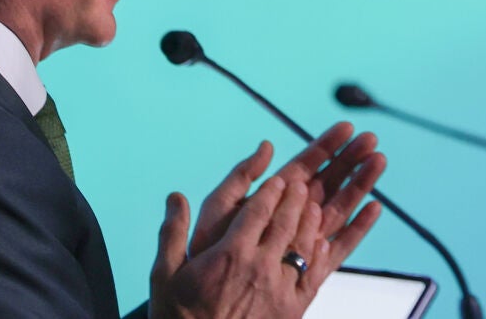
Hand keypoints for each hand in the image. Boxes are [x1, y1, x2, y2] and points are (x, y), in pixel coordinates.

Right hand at [150, 177, 325, 318]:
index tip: (277, 180)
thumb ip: (172, 233)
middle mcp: (260, 266)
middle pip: (285, 222)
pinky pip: (312, 276)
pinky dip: (319, 256)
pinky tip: (322, 244)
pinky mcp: (292, 308)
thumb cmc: (178, 318)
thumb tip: (175, 197)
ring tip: (313, 206)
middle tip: (301, 184)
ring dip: (310, 222)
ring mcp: (279, 287)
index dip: (270, 191)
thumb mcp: (164, 276)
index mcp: (231, 253)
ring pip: (303, 244)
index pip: (258, 211)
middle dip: (294, 199)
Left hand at [191, 123, 386, 263]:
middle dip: (350, 159)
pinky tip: (375, 208)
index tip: (347, 127)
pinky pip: (341, 246)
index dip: (326, 145)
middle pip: (328, 182)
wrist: (209, 306)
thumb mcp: (218, 210)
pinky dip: (359, 228)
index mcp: (271, 201)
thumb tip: (267, 146)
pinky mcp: (313, 268)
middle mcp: (292, 217)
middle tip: (371, 139)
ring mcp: (304, 241)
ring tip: (379, 161)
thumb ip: (240, 179)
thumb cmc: (206, 258)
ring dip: (360, 183)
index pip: (305, 166)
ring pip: (340, 207)